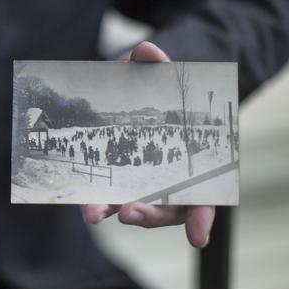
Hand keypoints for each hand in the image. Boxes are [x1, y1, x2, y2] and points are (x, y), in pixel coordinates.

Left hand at [82, 41, 214, 247]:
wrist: (145, 96)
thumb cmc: (164, 92)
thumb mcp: (164, 78)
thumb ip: (159, 66)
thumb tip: (147, 50)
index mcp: (195, 168)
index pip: (204, 200)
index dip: (201, 219)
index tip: (197, 237)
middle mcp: (170, 184)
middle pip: (164, 211)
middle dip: (148, 215)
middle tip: (130, 212)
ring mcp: (140, 185)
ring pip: (132, 208)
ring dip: (113, 211)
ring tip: (94, 214)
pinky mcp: (114, 181)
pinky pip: (107, 195)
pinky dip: (97, 201)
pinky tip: (84, 206)